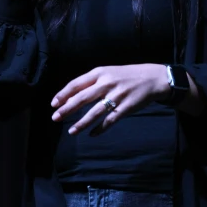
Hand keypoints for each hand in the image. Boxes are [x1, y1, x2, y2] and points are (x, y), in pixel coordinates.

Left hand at [51, 64, 170, 135]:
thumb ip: (91, 83)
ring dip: (81, 123)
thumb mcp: (108, 72)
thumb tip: (71, 97)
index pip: (76, 84)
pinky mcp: (126, 107)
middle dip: (66, 109)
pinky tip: (92, 134)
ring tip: (71, 131)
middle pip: (81, 98)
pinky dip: (100, 128)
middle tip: (55, 118)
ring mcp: (116, 96)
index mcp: (100, 72)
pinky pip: (110, 120)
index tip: (53, 104)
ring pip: (94, 112)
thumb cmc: (126, 76)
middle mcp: (106, 83)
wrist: (152, 78)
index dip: (63, 94)